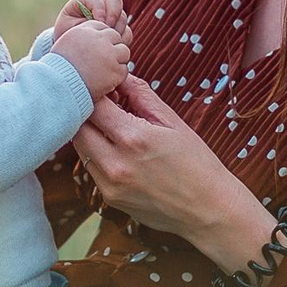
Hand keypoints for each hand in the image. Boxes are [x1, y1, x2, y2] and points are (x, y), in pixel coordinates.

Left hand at [52, 0, 128, 41]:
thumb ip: (81, 24)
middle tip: (108, 29)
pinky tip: (113, 47)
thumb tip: (99, 25)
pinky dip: (122, 39)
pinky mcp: (118, 29)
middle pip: (114, 0)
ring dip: (117, 28)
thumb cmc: (66, 34)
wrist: (70, 46)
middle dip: (113, 14)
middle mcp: (101, 4)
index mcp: (85, 0)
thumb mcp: (67, 28)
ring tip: (108, 40)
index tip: (97, 23)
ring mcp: (111, 16)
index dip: (99, 10)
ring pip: (122, 16)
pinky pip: (126, 31)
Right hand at [54, 17, 132, 98]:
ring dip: (117, 61)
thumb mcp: (67, 43)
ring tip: (103, 71)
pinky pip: (124, 70)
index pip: (103, 27)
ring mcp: (109, 54)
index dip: (102, 39)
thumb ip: (83, 37)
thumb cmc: (59, 67)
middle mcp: (99, 39)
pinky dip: (117, 76)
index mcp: (85, 30)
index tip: (97, 50)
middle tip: (103, 61)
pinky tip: (105, 80)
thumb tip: (99, 35)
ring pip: (124, 52)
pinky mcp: (115, 70)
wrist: (58, 86)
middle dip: (112, 48)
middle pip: (116, 37)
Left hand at [73, 76, 274, 264]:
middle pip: (78, 126)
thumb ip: (142, 96)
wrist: (209, 210)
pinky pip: (91, 168)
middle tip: (104, 105)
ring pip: (80, 148)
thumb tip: (120, 76)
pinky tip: (117, 151)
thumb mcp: (173, 123)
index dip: (97, 91)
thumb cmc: (197, 163)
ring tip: (111, 127)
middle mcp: (115, 163)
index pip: (93, 104)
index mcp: (133, 138)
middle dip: (86, 111)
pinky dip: (97, 154)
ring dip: (89, 132)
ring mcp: (109, 184)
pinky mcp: (109, 198)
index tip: (107, 88)